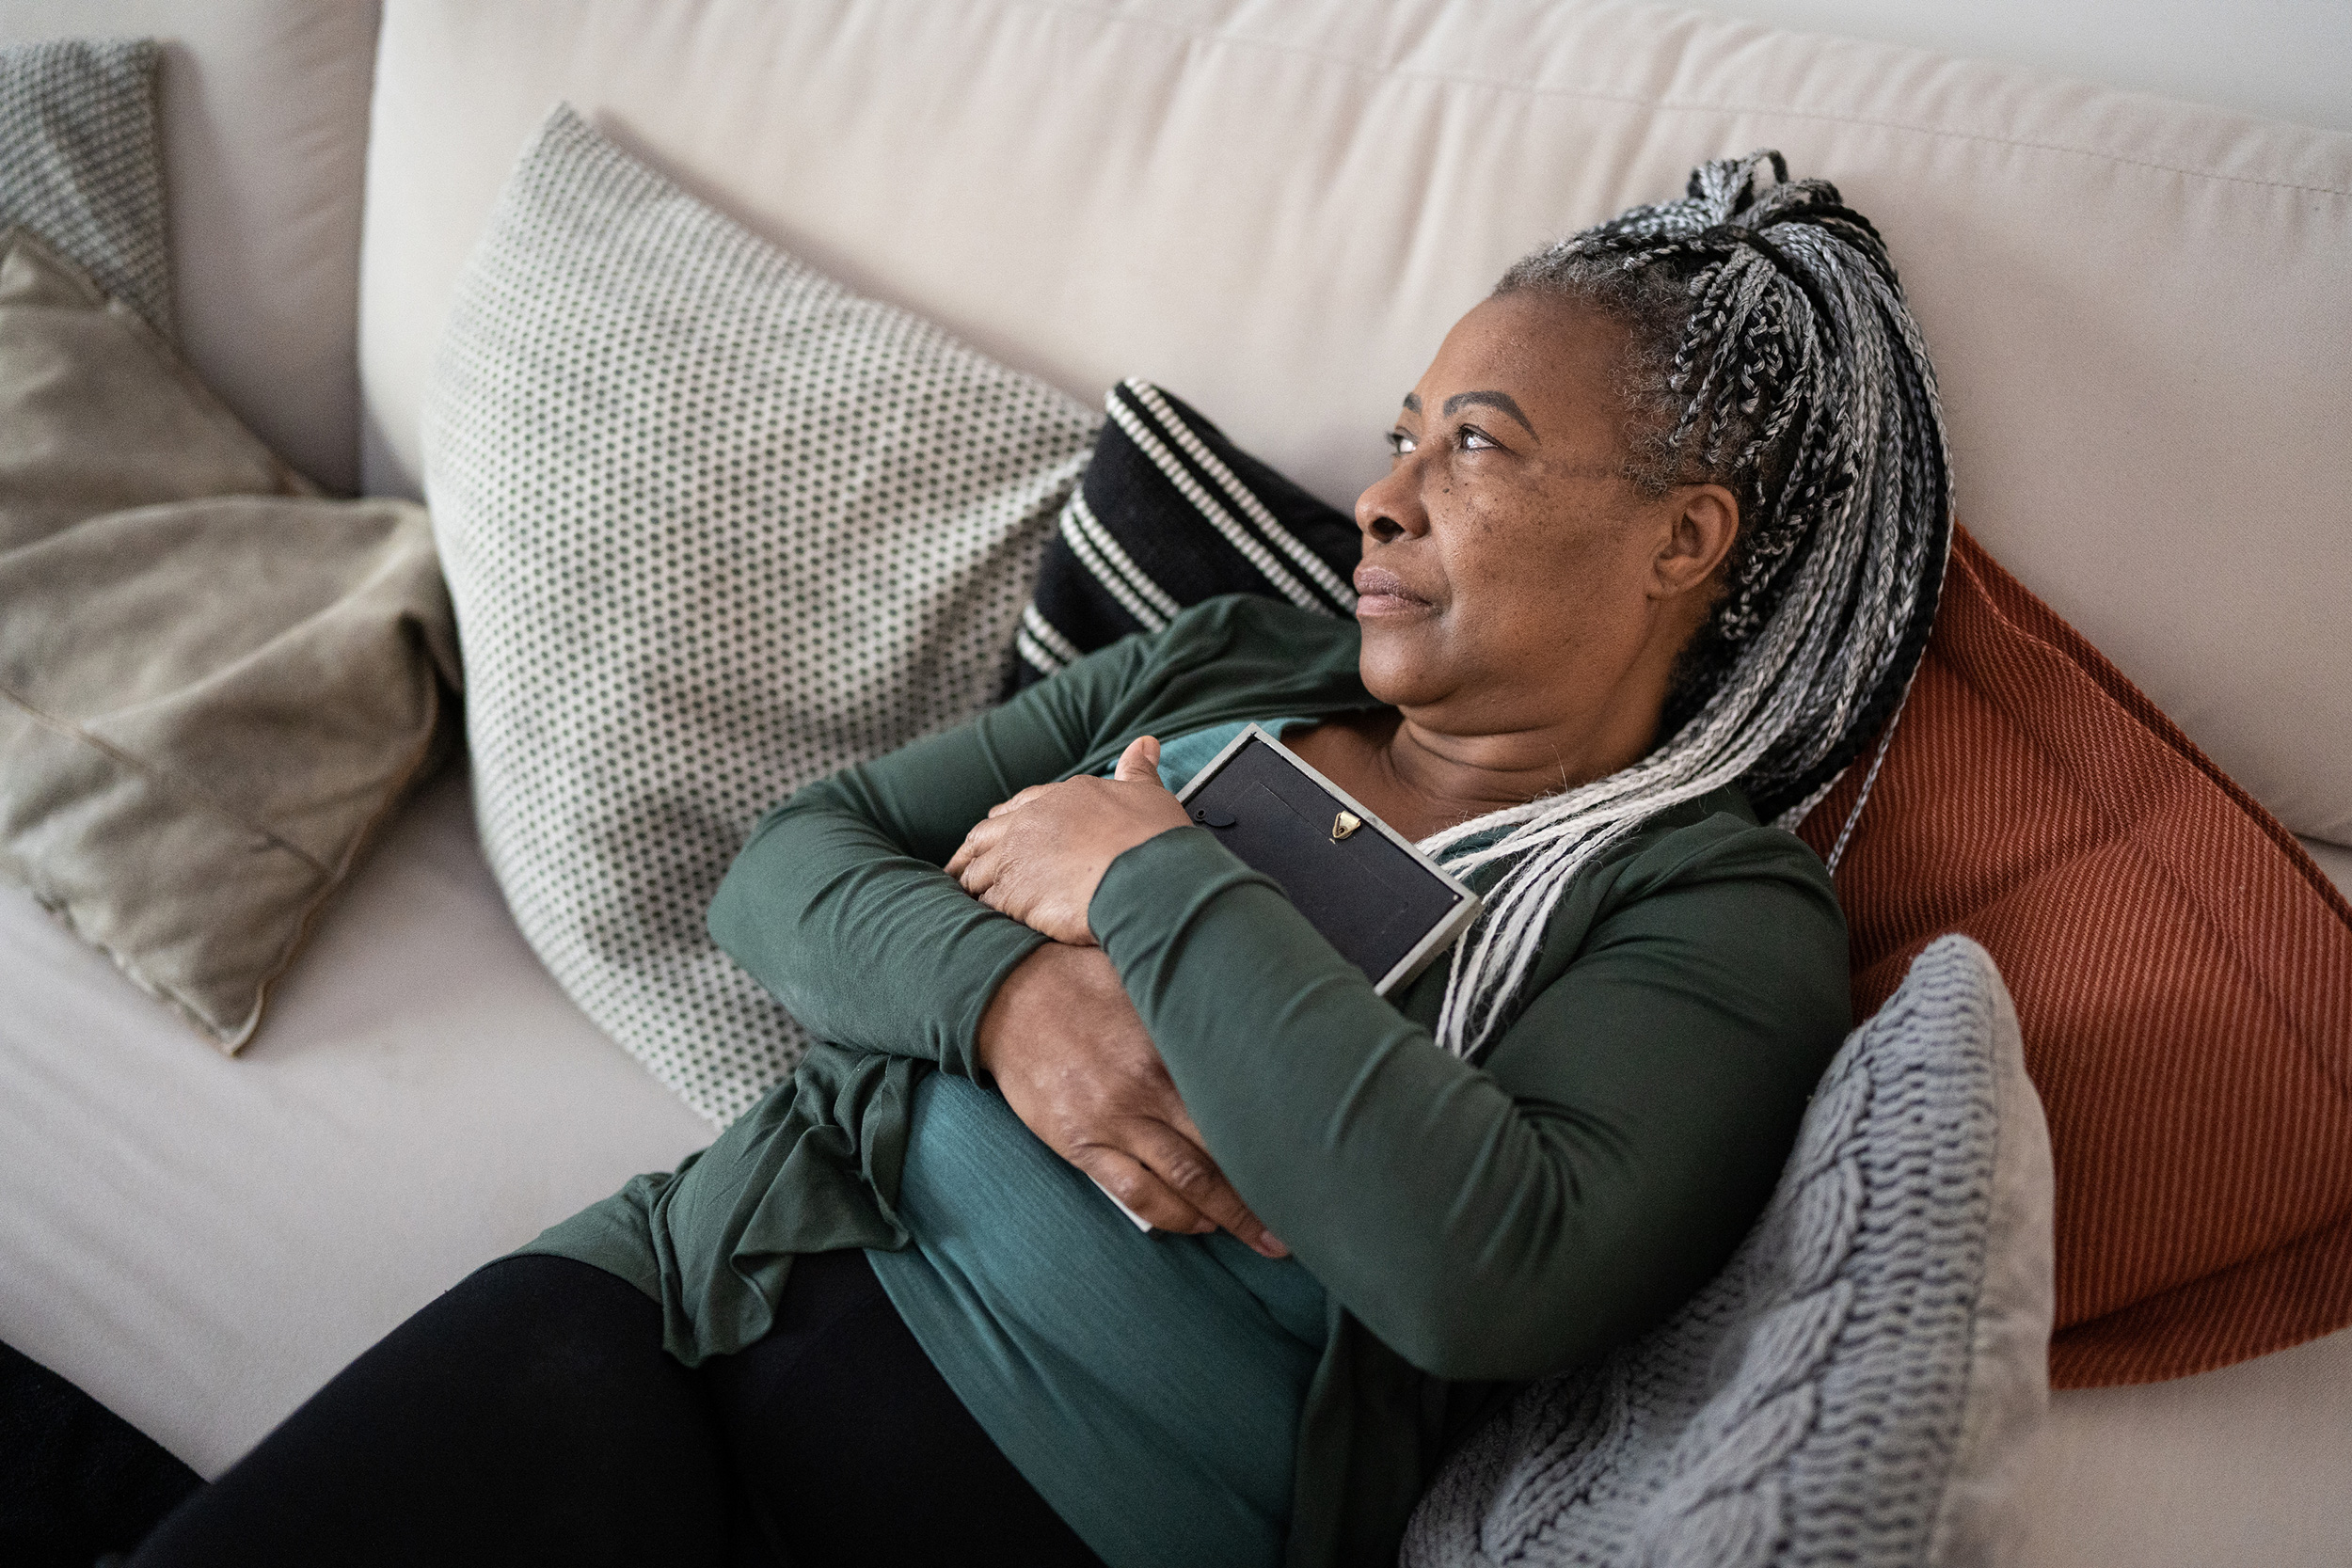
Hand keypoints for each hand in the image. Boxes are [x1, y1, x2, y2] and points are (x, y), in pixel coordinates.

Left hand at [945, 736, 1191, 943]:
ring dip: (972, 884)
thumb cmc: (1153, 840)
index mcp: (1061, 797)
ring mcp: (1016, 857)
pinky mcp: (1012, 894)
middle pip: (986, 835)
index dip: (1008, 821)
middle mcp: (1031, 822)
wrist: (1147, 878)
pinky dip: (981, 911)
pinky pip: (984, 903)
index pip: (1020, 805)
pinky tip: (983, 922)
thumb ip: (1138, 770)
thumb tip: (1145, 743)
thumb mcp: (1149, 794)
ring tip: (966, 900)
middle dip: (974, 851)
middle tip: (964, 867)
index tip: (1002, 831)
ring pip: (977, 870)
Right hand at [975, 941, 1286, 1256]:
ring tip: (1263, 1236)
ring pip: (1184, 1185)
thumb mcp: (1144, 979)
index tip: (1311, 1157)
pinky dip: (1173, 1217)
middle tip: (1302, 1216)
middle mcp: (1148, 1090)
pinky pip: (1135, 1195)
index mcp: (1171, 1045)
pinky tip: (1199, 1224)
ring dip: (1228, 1217)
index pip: (1239, 1102)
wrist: (1004, 993)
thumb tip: (1253, 1011)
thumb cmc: (1081, 979)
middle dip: (1264, 1192)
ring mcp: (1113, 1122)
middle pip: (1222, 1155)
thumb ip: (1193, 1005)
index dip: (1277, 1137)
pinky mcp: (1080, 1144)